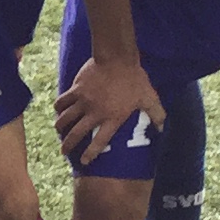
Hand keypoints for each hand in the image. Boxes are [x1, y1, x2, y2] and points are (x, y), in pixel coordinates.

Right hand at [53, 52, 167, 167]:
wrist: (117, 58)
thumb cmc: (134, 78)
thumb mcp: (149, 97)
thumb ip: (156, 114)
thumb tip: (162, 127)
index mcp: (112, 118)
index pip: (99, 142)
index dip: (90, 154)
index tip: (85, 162)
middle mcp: (95, 113)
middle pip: (76, 134)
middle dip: (68, 145)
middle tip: (63, 151)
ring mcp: (83, 101)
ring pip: (65, 119)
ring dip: (60, 127)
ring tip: (58, 131)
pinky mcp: (76, 89)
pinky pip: (62, 101)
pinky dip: (58, 107)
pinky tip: (57, 109)